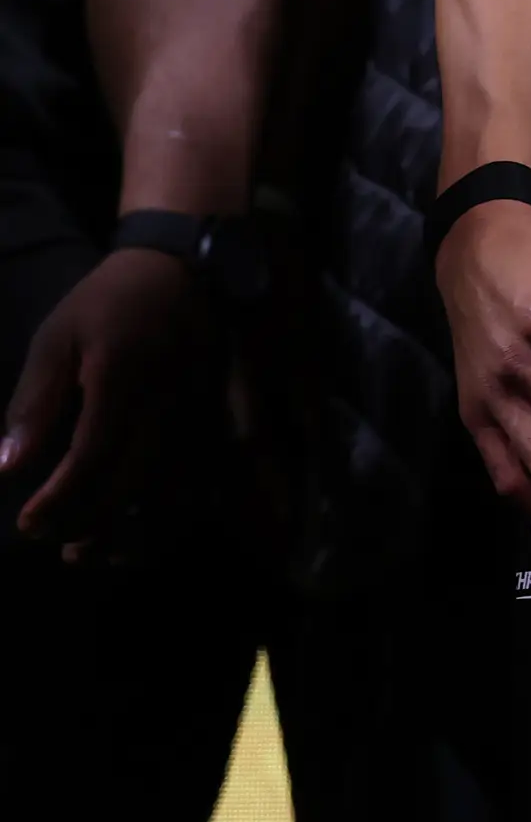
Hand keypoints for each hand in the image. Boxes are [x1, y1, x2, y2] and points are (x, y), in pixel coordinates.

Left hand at [0, 246, 204, 550]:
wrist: (183, 268)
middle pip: (134, 482)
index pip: (91, 457)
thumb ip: (34, 403)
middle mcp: (169, 400)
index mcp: (123, 377)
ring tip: (98, 554)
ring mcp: (201, 410)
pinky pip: (206, 477)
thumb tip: (7, 466)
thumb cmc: (107, 303)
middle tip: (54, 542)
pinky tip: (149, 530)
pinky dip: (178, 513)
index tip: (27, 523)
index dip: (59, 500)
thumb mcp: (55, 340)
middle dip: (91, 523)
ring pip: (176, 489)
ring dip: (137, 530)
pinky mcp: (219, 416)